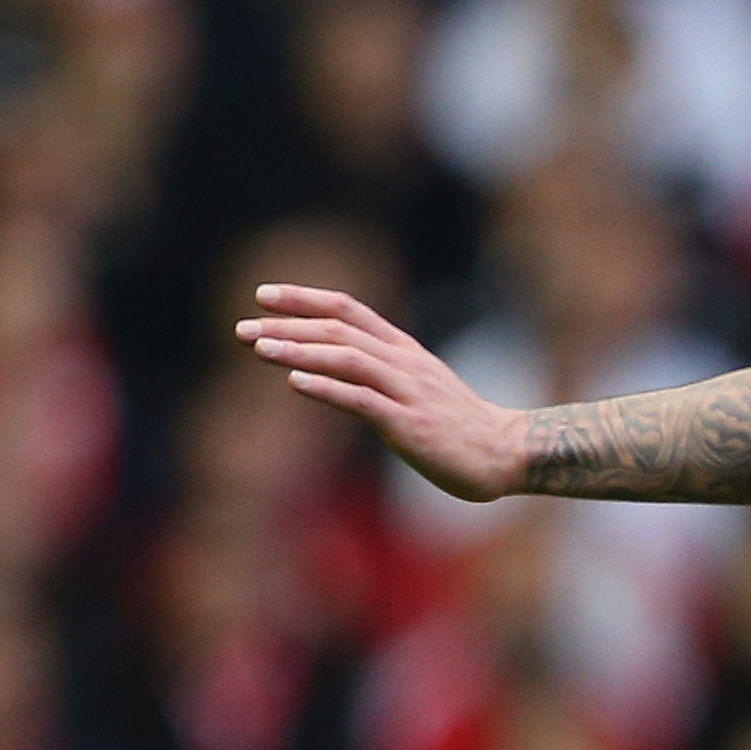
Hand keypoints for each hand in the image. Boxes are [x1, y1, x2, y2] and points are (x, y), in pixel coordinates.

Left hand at [237, 284, 529, 500]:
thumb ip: (381, 374)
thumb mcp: (420, 387)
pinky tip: (296, 384)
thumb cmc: (461, 426)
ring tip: (259, 348)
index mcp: (404, 351)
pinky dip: (328, 389)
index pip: (349, 310)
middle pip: (339, 331)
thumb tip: (334, 370)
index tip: (263, 296)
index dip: (304, 299)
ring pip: (348, 359)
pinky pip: (363, 401)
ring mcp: (408, 392)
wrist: (507, 453)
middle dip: (287, 327)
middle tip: (243, 329)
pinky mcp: (411, 424)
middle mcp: (404, 364)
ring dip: (300, 351)